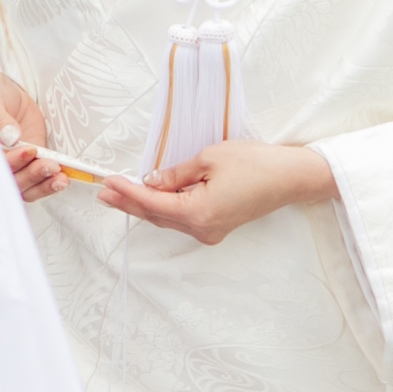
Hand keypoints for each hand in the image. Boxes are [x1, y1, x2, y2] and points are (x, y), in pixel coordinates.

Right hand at [0, 70, 65, 203]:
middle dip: (32, 175)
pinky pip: (38, 181)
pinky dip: (49, 184)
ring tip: (60, 178)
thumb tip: (9, 136)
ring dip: (43, 185)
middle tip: (50, 165)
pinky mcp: (31, 164)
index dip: (13, 162)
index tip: (29, 150)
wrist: (7, 90)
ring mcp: (16, 165)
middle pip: (13, 180)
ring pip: (26, 187)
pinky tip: (61, 180)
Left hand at [100, 140, 336, 244]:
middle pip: (156, 216)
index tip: (108, 181)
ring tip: (119, 194)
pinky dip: (164, 208)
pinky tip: (151, 197)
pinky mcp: (217, 226)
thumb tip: (150, 182)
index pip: (152, 203)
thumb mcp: (207, 159)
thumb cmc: (253, 164)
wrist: (288, 178)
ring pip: (168, 219)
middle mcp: (202, 230)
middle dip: (129, 203)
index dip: (127, 192)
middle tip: (103, 191)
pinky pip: (182, 219)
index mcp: (198, 214)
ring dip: (144, 206)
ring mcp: (211, 232)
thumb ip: (175, 174)